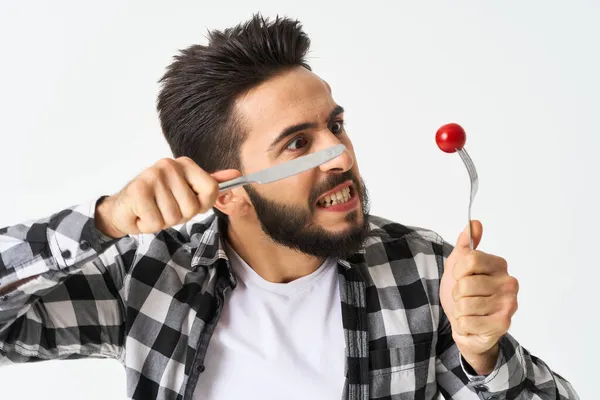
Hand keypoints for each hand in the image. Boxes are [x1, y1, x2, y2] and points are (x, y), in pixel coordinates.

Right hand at [96, 157, 241, 236]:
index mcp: (185, 164)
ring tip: (152, 211)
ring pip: (174, 216)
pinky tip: (141, 214)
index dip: (201, 205)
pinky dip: (149, 225)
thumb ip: (211, 184)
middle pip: (192, 208)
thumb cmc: (158, 202)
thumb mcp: (187, 192)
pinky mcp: (138, 191)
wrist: (122, 209)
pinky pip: (157, 222)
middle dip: (179, 216)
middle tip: (163, 208)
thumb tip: (237, 175)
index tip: (186, 203)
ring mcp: (153, 176)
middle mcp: (170, 165)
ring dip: (163, 221)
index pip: (212, 190)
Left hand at [439, 221, 518, 374]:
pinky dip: (463, 323)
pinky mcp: (503, 324)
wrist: (466, 325)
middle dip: (457, 293)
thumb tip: (475, 223)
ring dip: (460, 310)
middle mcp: (509, 283)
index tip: (460, 277)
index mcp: (499, 265)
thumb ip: (465, 245)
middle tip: (465, 298)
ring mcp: (508, 304)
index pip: (470, 259)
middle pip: (466, 283)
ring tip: (469, 311)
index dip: (457, 271)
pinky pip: (467, 321)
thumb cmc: (464, 294)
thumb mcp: (458, 266)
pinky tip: (473, 323)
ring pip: (465, 304)